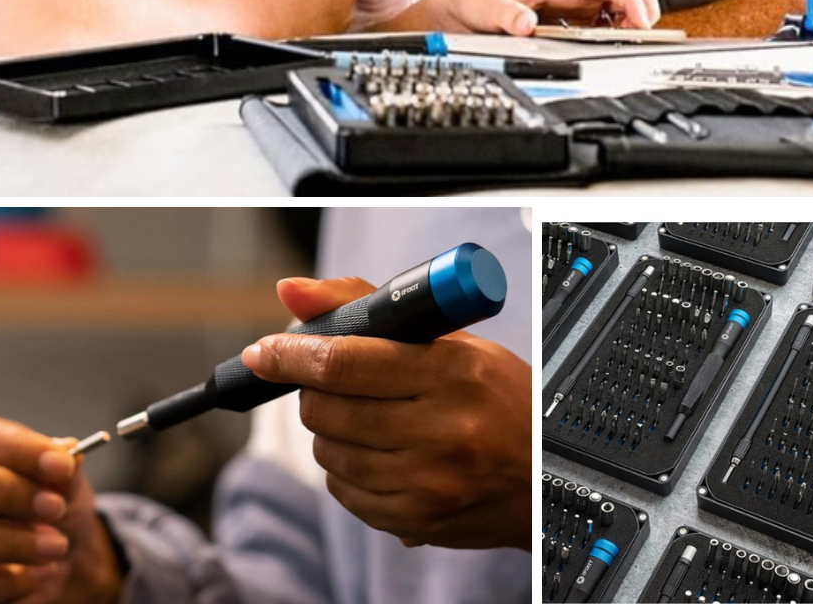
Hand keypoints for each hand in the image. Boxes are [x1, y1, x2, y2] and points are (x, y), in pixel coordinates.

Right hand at [0, 404, 121, 603]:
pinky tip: (36, 575)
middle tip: (54, 507)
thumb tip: (67, 453)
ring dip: (6, 542)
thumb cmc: (40, 493)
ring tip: (55, 546)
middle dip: (2, 492)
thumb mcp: (58, 471)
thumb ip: (59, 462)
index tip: (61, 466)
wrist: (46, 544)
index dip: (17, 449)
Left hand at [241, 275, 533, 549]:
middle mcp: (440, 429)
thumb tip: (293, 292)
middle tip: (330, 380)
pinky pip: (344, 492)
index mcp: (452, 373)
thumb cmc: (502, 399)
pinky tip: (374, 453)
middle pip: (327, 409)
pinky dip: (345, 470)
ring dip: (330, 431)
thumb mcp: (454, 341)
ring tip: (365, 417)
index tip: (265, 351)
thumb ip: (368, 308)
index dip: (293, 353)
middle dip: (314, 391)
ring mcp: (427, 481)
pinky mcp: (416, 520)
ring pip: (329, 452)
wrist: (547, 476)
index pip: (346, 361)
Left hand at [425, 0, 659, 33]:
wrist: (461, 5)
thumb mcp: (485, 7)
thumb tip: (526, 24)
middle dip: (643, 5)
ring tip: (632, 41)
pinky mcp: (569, 18)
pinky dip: (617, 31)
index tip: (640, 23)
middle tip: (645, 34)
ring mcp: (572, 2)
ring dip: (633, 19)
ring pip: (619, 2)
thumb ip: (506, 15)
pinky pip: (604, 20)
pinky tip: (612, 44)